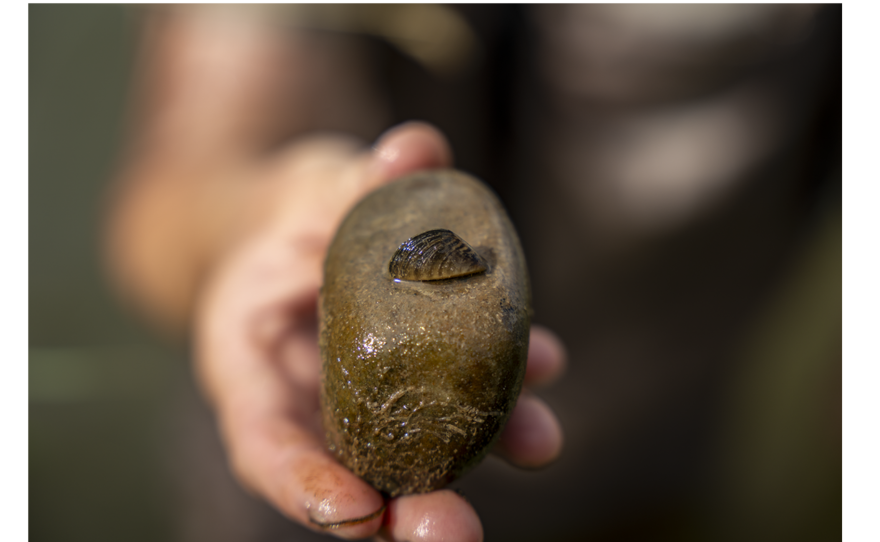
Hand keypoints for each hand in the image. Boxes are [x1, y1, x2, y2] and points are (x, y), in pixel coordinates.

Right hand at [195, 122, 565, 540]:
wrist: (309, 221)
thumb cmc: (287, 211)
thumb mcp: (304, 190)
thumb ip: (353, 178)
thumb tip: (417, 147)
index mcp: (254, 367)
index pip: (265, 443)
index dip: (304, 484)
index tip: (357, 510)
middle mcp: (317, 396)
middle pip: (354, 471)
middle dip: (408, 510)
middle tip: (456, 533)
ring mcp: (375, 391)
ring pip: (422, 441)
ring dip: (482, 450)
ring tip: (540, 442)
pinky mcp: (426, 372)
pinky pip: (463, 387)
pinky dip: (507, 384)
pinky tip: (548, 361)